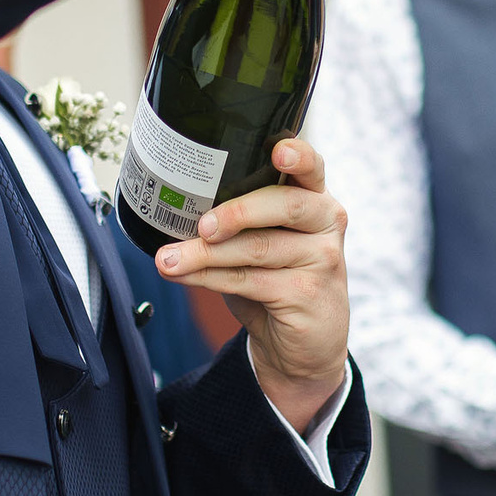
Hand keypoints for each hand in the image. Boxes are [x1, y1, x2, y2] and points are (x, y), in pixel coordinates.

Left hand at [156, 137, 348, 431]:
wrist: (302, 345)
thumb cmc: (276, 281)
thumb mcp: (263, 242)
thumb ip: (237, 221)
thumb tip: (172, 208)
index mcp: (315, 198)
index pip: (312, 168)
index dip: (298, 156)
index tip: (279, 150)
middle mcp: (326, 223)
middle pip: (285, 205)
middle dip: (237, 212)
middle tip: (202, 226)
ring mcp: (322, 260)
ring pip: (259, 248)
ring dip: (206, 253)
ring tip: (169, 259)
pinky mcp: (307, 295)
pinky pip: (250, 281)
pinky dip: (209, 277)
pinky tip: (184, 275)